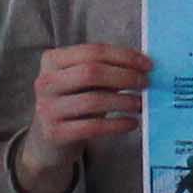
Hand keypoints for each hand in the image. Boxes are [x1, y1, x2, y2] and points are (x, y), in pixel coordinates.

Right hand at [13, 43, 151, 192]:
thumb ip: (106, 71)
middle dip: (124, 76)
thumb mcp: (83, 83)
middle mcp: (45, 81)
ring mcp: (47, 108)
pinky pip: (92, 126)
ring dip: (123, 101)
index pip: (93, 51)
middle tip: (145, 83)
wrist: (48, 142)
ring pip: (93, 100)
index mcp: (52, 60)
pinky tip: (131, 123)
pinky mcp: (55, 133)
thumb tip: (142, 67)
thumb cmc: (73, 104)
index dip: (123, 56)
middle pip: (91, 72)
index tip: (147, 65)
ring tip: (139, 104)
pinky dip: (116, 124)